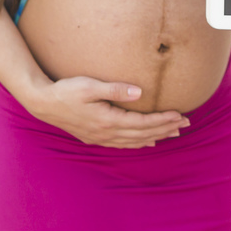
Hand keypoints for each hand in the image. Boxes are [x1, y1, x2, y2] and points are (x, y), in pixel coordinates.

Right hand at [27, 76, 188, 147]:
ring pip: (135, 141)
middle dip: (166, 129)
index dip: (163, 120)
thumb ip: (115, 89)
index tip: (180, 115)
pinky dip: (139, 143)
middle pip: (143, 134)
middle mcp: (106, 133)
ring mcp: (101, 138)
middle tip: (186, 124)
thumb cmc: (66, 90)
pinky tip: (148, 141)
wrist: (43, 103)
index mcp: (108, 120)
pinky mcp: (96, 137)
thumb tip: (140, 92)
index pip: (143, 123)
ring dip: (156, 136)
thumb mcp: (89, 85)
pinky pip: (123, 144)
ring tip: (173, 132)